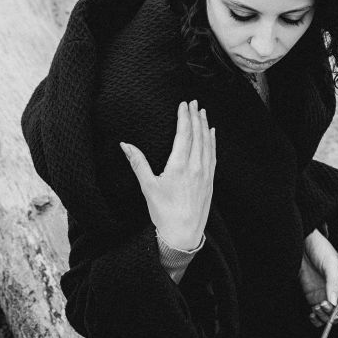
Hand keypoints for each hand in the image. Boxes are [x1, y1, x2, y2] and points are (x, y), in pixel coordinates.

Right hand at [120, 100, 215, 251]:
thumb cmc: (163, 212)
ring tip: (203, 113)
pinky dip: (212, 142)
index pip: (184, 135)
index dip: (184, 117)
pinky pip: (213, 156)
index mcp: (179, 166)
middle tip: (194, 102)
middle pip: (197, 135)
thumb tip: (125, 144)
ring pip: (207, 144)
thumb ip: (138, 162)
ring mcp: (205, 174)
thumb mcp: (147, 187)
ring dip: (205, 126)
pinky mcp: (210, 182)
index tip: (184, 104)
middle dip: (195, 117)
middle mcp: (195, 167)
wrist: (183, 235)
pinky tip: (211, 134)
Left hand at [299, 229, 337, 326]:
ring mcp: (328, 298)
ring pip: (331, 318)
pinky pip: (319, 318)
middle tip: (324, 304)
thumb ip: (333, 283)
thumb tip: (334, 303)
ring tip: (317, 305)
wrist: (303, 247)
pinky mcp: (315, 301)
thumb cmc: (321, 251)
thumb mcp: (330, 263)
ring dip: (325, 317)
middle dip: (335, 314)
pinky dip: (316, 320)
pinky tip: (312, 313)